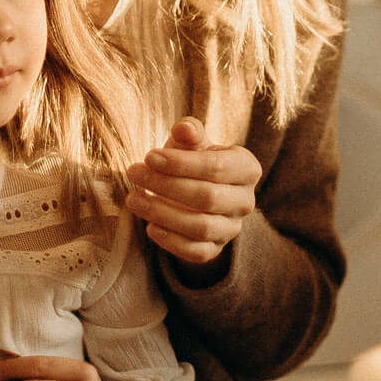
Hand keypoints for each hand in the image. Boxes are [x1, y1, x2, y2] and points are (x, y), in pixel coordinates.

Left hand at [126, 116, 260, 264]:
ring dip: (162, 213)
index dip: (181, 163)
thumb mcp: (191, 143)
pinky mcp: (216, 249)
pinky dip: (171, 241)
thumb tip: (184, 129)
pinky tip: (149, 226)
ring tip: (133, 199)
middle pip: (207, 197)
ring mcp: (232, 228)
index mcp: (247, 168)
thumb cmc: (193, 161)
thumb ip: (189, 133)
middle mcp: (246, 201)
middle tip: (134, 173)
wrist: (196, 192)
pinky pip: (196, 252)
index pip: (217, 167)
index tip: (149, 156)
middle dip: (166, 185)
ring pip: (201, 226)